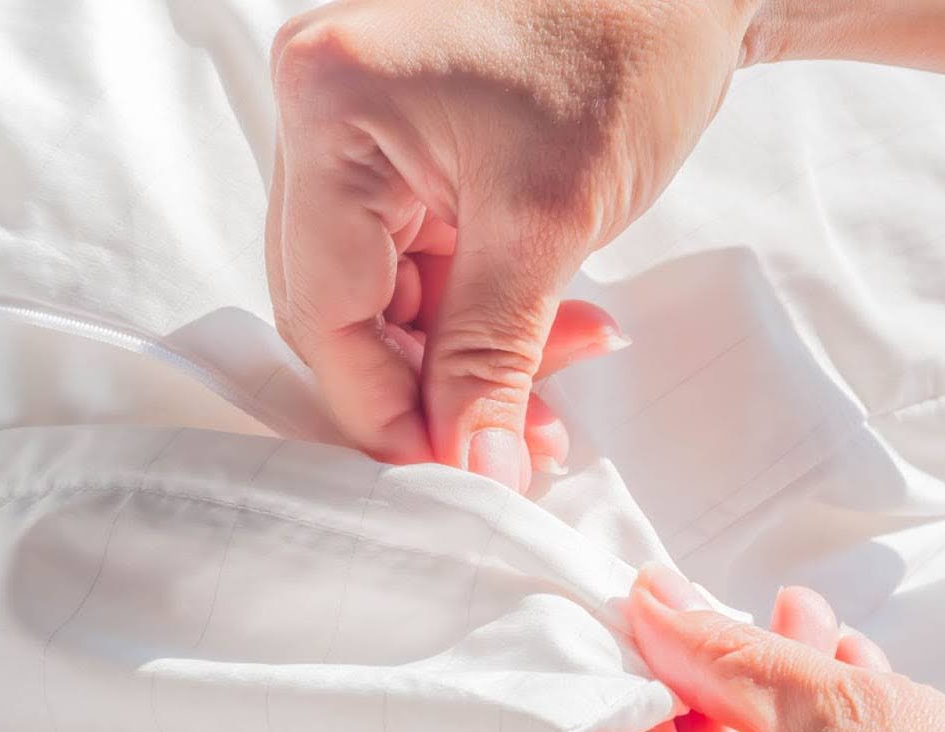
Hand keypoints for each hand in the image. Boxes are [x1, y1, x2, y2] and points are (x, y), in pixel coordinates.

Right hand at [267, 0, 751, 487]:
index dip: (385, 409)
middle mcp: (315, 114)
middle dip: (434, 383)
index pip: (324, 309)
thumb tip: (475, 473)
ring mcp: (351, 131)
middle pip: (342, 309)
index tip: (457, 469)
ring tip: (565, 370)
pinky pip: (413, 265)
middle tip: (519, 434)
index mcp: (329, 108)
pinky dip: (477, 311)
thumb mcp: (551, 221)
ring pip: (382, 298)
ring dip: (466, 354)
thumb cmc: (629, 44)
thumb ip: (494, 358)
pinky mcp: (392, 148)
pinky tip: (556, 329)